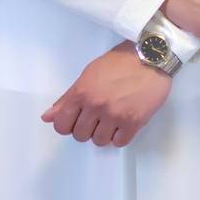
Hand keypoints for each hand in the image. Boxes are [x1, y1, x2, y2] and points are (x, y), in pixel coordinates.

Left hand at [41, 43, 172, 147]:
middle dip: (87, 128)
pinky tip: (124, 123)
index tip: (77, 120)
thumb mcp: (88, 74)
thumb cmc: (120, 62)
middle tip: (98, 116)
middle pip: (80, 136)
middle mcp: (96, 106)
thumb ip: (67, 98)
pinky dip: (120, 136)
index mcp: (82, 92)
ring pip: (99, 141)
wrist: (151, 56)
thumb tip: (47, 117)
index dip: (68, 125)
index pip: (62, 125)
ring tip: (112, 119)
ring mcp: (115, 115)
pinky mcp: (134, 122)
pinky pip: (119, 142)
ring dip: (104, 133)